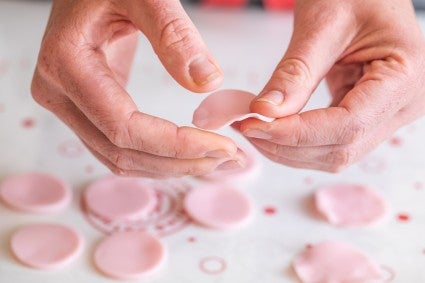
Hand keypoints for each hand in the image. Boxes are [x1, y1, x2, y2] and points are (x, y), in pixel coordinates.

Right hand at [31, 0, 242, 177]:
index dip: (175, 145)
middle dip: (179, 162)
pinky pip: (120, 146)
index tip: (222, 146)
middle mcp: (58, 93)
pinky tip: (190, 154)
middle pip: (121, 152)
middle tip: (229, 159)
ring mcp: (68, 104)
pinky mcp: (85, 107)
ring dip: (171, 167)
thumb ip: (174, 33)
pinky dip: (157, 157)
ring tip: (217, 162)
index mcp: (66, 65)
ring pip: (120, 158)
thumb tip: (208, 82)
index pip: (123, 127)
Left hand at [239, 0, 424, 171]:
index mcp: (405, 76)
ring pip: (335, 153)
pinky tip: (272, 128)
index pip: (348, 125)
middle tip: (246, 128)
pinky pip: (331, 141)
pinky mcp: (366, 115)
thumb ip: (295, 71)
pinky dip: (298, 140)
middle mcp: (403, 104)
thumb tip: (266, 111)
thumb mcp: (323, 22)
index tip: (255, 126)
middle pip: (342, 148)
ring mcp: (387, 114)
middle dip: (288, 145)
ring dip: (290, 149)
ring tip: (254, 128)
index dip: (297, 133)